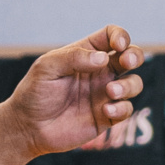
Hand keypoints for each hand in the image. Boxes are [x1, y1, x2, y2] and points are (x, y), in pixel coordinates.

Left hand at [10, 26, 143, 155]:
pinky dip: (122, 108)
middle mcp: (100, 72)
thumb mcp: (47, 67)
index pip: (111, 36)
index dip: (120, 36)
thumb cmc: (34, 93)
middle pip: (131, 56)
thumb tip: (103, 58)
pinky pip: (126, 109)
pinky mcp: (106, 117)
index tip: (117, 46)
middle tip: (127, 61)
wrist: (28, 127)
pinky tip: (105, 110)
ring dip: (128, 85)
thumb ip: (74, 57)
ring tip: (110, 91)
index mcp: (86, 54)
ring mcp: (104, 94)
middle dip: (135, 55)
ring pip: (133, 83)